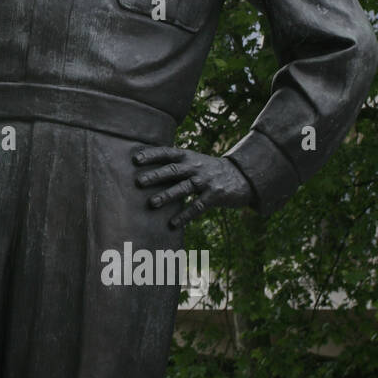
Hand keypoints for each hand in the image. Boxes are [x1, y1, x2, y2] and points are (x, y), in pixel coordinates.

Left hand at [132, 146, 254, 228]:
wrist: (241, 176)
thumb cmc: (209, 169)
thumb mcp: (194, 160)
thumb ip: (176, 162)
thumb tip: (148, 165)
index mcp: (188, 156)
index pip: (167, 153)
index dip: (152, 155)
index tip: (136, 159)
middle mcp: (196, 167)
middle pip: (173, 170)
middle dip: (155, 176)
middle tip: (139, 182)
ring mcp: (205, 181)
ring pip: (183, 188)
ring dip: (167, 196)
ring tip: (152, 203)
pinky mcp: (215, 195)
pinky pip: (197, 207)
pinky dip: (185, 216)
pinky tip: (173, 224)